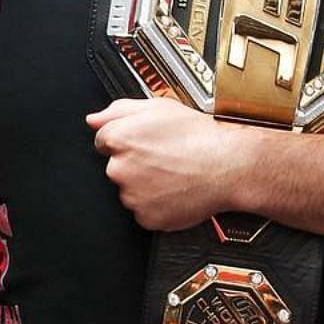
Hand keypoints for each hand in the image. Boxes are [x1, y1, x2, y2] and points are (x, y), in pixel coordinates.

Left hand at [86, 96, 250, 230]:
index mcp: (119, 138)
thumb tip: (93, 119)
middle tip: (164, 159)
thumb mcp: (158, 106)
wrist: (230, 166)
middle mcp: (120, 168)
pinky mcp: (147, 217)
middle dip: (134, 164)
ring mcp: (132, 196)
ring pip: (130, 190)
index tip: (144, 145)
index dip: (126, 142)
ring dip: (145, 185)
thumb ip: (117, 110)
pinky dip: (157, 205)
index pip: (104, 142)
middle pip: (116, 167)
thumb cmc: (199, 136)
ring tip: (173, 175)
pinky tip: (175, 191)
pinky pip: (145, 211)